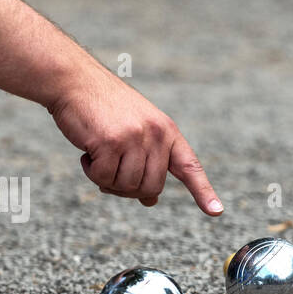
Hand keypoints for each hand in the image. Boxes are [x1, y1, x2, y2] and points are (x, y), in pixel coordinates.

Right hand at [47, 72, 222, 212]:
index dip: (203, 191)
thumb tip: (150, 201)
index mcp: (166, 131)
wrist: (76, 81)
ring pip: (126, 186)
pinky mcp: (111, 142)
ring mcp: (135, 138)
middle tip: (110, 171)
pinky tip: (87, 152)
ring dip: (107, 180)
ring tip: (98, 155)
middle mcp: (156, 134)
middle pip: (151, 188)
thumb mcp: (134, 131)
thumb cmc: (102, 108)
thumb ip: (147, 161)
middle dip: (128, 189)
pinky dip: (91, 171)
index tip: (216, 212)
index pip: (189, 166)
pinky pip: (103, 178)